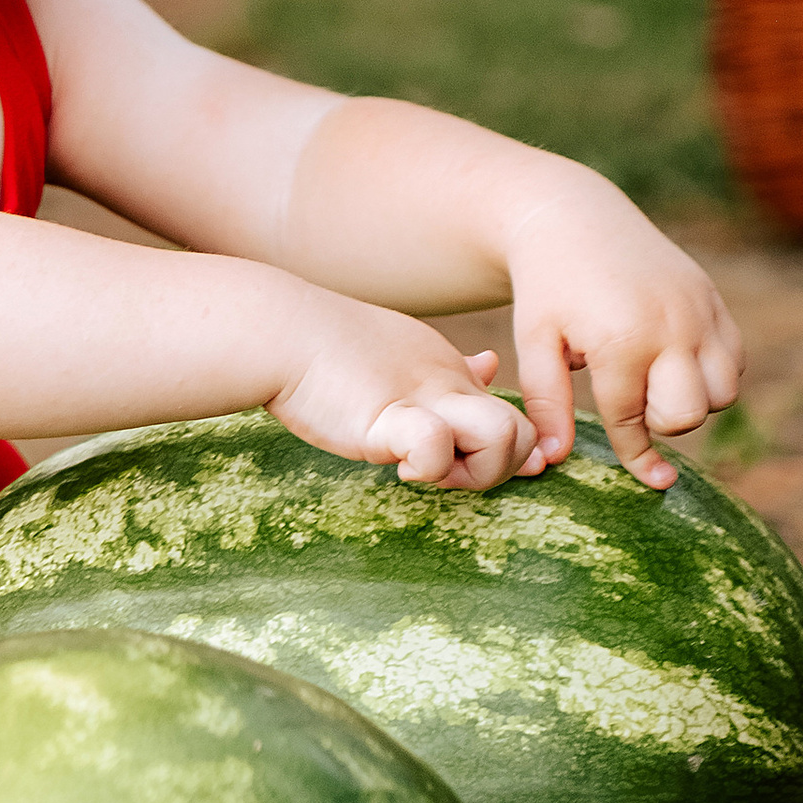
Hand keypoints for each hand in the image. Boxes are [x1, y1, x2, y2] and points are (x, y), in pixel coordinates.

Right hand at [273, 297, 538, 491]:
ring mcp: (425, 397)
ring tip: (425, 471)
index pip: (511, 414)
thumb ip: (446, 367)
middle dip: (496, 468)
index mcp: (449, 367)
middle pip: (524, 431)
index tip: (459, 461)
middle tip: (442, 470)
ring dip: (477, 472)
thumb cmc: (323, 344)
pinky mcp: (391, 416)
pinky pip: (438, 447)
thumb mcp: (400, 351)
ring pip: (506, 437)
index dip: (502, 450)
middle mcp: (449, 380)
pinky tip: (397, 467)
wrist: (277, 329)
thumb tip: (490, 364)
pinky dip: (428, 470)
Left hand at [501, 183, 743, 488]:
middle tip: (631, 398)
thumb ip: (545, 402)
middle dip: (663, 422)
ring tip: (652, 378)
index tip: (653, 481)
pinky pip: (735, 361)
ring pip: (724, 393)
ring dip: (693, 399)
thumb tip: (554, 460)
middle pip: (690, 415)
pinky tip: (674, 359)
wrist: (574, 217)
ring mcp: (698, 311)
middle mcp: (670, 327)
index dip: (637, 454)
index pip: (634, 420)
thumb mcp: (534, 341)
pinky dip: (713, 373)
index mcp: (621, 342)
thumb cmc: (547, 286)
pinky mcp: (713, 299)